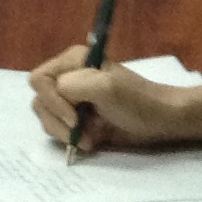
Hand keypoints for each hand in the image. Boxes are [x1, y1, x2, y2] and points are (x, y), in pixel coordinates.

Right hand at [28, 49, 196, 153]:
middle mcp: (68, 77)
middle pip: (40, 101)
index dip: (52, 101)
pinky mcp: (77, 119)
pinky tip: (90, 141)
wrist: (161, 120)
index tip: (75, 118)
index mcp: (72, 61)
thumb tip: (56, 100)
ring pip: (47, 118)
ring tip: (90, 138)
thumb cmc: (137, 100)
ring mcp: (72, 99)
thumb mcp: (105, 87)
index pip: (39, 80)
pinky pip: (58, 130)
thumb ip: (72, 86)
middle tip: (81, 131)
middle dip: (58, 121)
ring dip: (65, 133)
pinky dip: (70, 139)